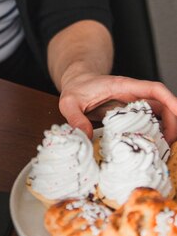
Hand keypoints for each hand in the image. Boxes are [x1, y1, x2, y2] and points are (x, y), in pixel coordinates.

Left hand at [58, 72, 176, 142]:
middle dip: (172, 124)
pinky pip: (151, 123)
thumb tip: (85, 135)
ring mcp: (135, 105)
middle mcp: (134, 95)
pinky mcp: (133, 115)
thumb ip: (74, 117)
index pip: (154, 89)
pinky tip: (152, 149)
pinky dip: (156, 135)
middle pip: (164, 106)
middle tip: (168, 145)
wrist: (77, 84)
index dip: (171, 100)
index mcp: (123, 86)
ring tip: (162, 151)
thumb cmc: (75, 89)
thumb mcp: (68, 101)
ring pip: (161, 116)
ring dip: (166, 132)